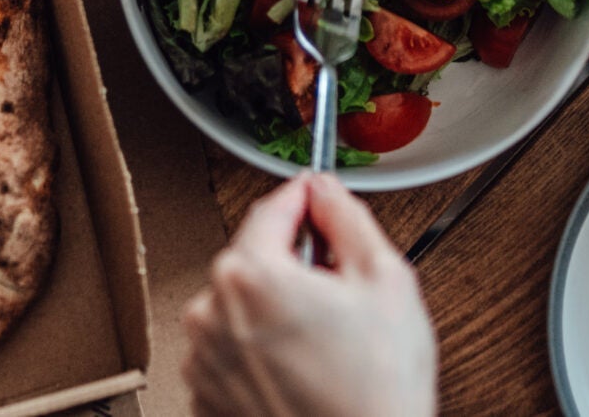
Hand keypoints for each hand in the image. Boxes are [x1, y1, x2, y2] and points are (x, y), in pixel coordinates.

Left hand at [181, 174, 437, 416]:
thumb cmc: (376, 391)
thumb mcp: (385, 279)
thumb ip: (347, 217)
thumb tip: (324, 192)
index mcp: (250, 274)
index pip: (273, 208)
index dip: (305, 199)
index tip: (318, 198)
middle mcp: (212, 312)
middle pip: (255, 259)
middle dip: (294, 266)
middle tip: (338, 294)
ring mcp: (204, 359)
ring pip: (242, 307)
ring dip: (274, 312)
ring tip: (324, 346)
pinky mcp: (206, 396)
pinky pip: (232, 351)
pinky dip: (260, 352)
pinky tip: (302, 372)